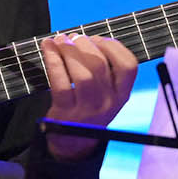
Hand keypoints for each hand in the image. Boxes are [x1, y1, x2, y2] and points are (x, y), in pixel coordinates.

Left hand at [39, 33, 137, 160]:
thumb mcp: (105, 93)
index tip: (98, 38)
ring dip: (69, 51)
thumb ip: (104, 70)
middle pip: (100, 66)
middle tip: (73, 36)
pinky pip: (60, 83)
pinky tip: (48, 48)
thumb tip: (84, 38)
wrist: (73, 141)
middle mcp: (109, 103)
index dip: (113, 46)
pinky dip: (53, 61)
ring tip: (61, 40)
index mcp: (122, 94)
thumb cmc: (88, 107)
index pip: (129, 66)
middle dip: (85, 45)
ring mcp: (88, 110)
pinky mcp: (66, 113)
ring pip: (82, 75)